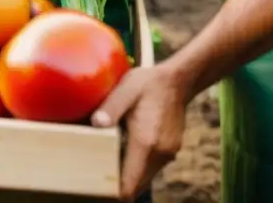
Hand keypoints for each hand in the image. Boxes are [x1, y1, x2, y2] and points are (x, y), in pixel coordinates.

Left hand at [91, 62, 188, 200]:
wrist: (177, 81)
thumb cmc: (148, 84)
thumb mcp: (125, 90)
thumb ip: (111, 108)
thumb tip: (96, 124)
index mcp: (146, 142)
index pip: (131, 184)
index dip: (114, 192)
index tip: (98, 189)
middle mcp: (160, 153)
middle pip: (137, 185)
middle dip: (117, 186)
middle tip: (95, 177)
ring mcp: (168, 153)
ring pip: (145, 178)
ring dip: (128, 176)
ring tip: (105, 164)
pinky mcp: (170, 150)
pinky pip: (151, 168)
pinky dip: (137, 167)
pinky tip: (122, 152)